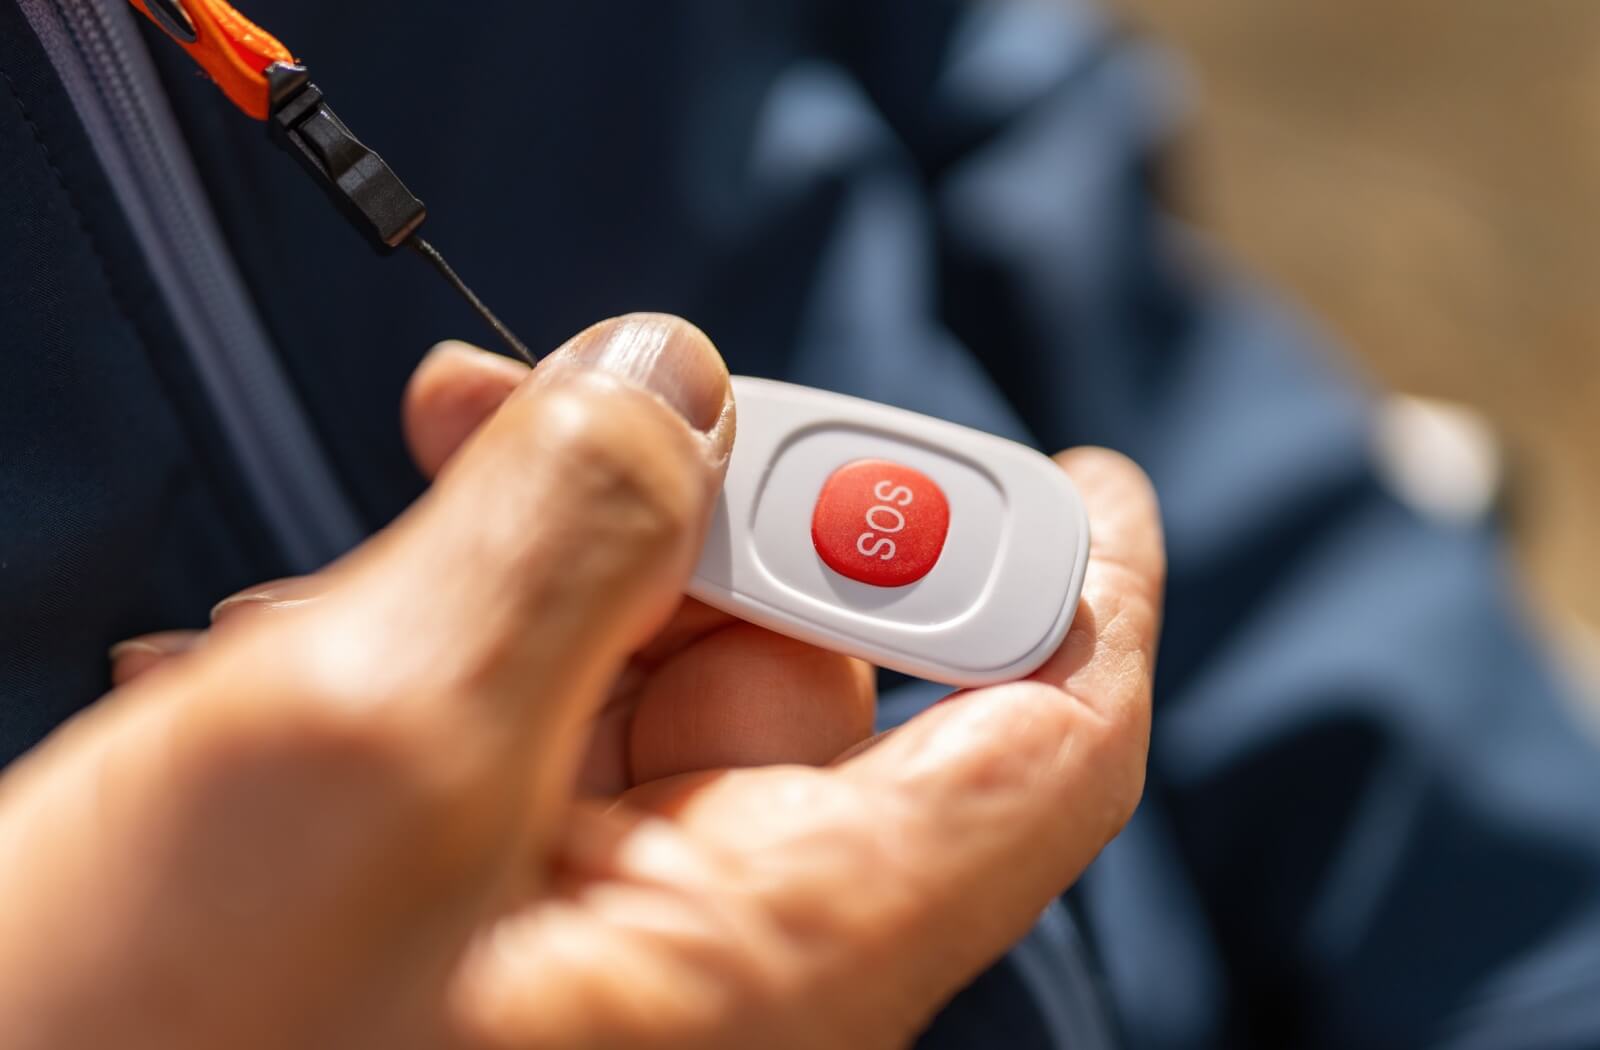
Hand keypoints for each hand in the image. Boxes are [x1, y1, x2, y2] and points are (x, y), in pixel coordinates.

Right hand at [0, 315, 1162, 1049]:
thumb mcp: (363, 749)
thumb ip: (555, 539)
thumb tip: (672, 379)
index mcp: (770, 953)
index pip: (1039, 752)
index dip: (1081, 596)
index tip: (1089, 477)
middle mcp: (713, 952)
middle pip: (810, 673)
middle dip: (691, 513)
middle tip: (521, 400)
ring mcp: (596, 943)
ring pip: (641, 686)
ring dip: (511, 582)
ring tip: (312, 603)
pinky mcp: (484, 927)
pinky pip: (530, 745)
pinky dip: (435, 663)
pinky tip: (281, 672)